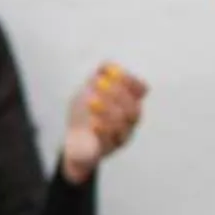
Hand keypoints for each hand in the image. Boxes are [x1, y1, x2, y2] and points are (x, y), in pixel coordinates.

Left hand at [60, 62, 147, 182]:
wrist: (72, 141)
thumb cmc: (84, 114)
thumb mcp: (88, 90)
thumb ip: (98, 75)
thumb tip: (108, 66)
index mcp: (129, 102)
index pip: (141, 90)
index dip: (129, 80)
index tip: (113, 73)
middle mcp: (130, 119)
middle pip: (134, 107)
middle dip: (117, 93)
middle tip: (99, 84)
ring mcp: (123, 135)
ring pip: (124, 123)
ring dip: (108, 109)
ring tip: (91, 102)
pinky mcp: (109, 148)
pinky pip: (111, 140)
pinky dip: (103, 129)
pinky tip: (93, 122)